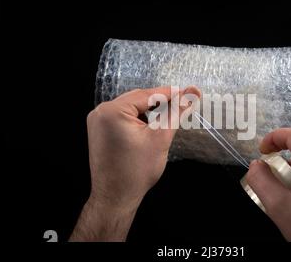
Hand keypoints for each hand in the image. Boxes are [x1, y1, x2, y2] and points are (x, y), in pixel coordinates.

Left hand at [70, 86, 199, 240]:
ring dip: (149, 111)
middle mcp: (100, 112)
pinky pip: (122, 117)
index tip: (189, 92)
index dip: (170, 93)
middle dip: (160, 103)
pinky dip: (137, 119)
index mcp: (112, 110)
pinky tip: (150, 128)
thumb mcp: (161, 137)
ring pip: (130, 108)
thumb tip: (193, 92)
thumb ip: (177, 112)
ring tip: (168, 118)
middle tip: (182, 105)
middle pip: (137, 99)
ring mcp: (97, 121)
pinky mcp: (99, 131)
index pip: (147, 95)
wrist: (115, 197)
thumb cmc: (137, 170)